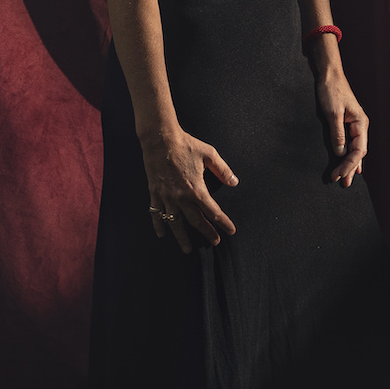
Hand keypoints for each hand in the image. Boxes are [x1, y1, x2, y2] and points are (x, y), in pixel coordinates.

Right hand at [141, 129, 238, 252]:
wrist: (161, 139)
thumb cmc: (186, 144)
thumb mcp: (209, 154)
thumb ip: (222, 170)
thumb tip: (234, 182)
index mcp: (196, 189)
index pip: (213, 211)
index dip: (223, 222)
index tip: (231, 230)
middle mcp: (181, 197)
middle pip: (196, 221)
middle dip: (207, 232)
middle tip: (215, 242)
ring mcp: (167, 196)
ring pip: (175, 222)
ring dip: (182, 237)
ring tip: (187, 249)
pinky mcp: (155, 192)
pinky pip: (156, 213)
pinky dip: (158, 224)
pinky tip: (161, 234)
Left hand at [314, 69, 368, 186]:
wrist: (329, 75)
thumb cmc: (332, 90)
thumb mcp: (332, 113)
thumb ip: (337, 134)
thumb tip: (341, 153)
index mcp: (361, 123)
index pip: (358, 151)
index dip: (349, 165)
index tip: (338, 175)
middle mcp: (360, 126)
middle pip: (358, 153)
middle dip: (350, 169)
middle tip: (342, 183)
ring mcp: (354, 125)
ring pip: (354, 150)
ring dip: (350, 165)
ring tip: (346, 179)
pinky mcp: (346, 124)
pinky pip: (350, 144)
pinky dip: (348, 156)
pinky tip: (349, 165)